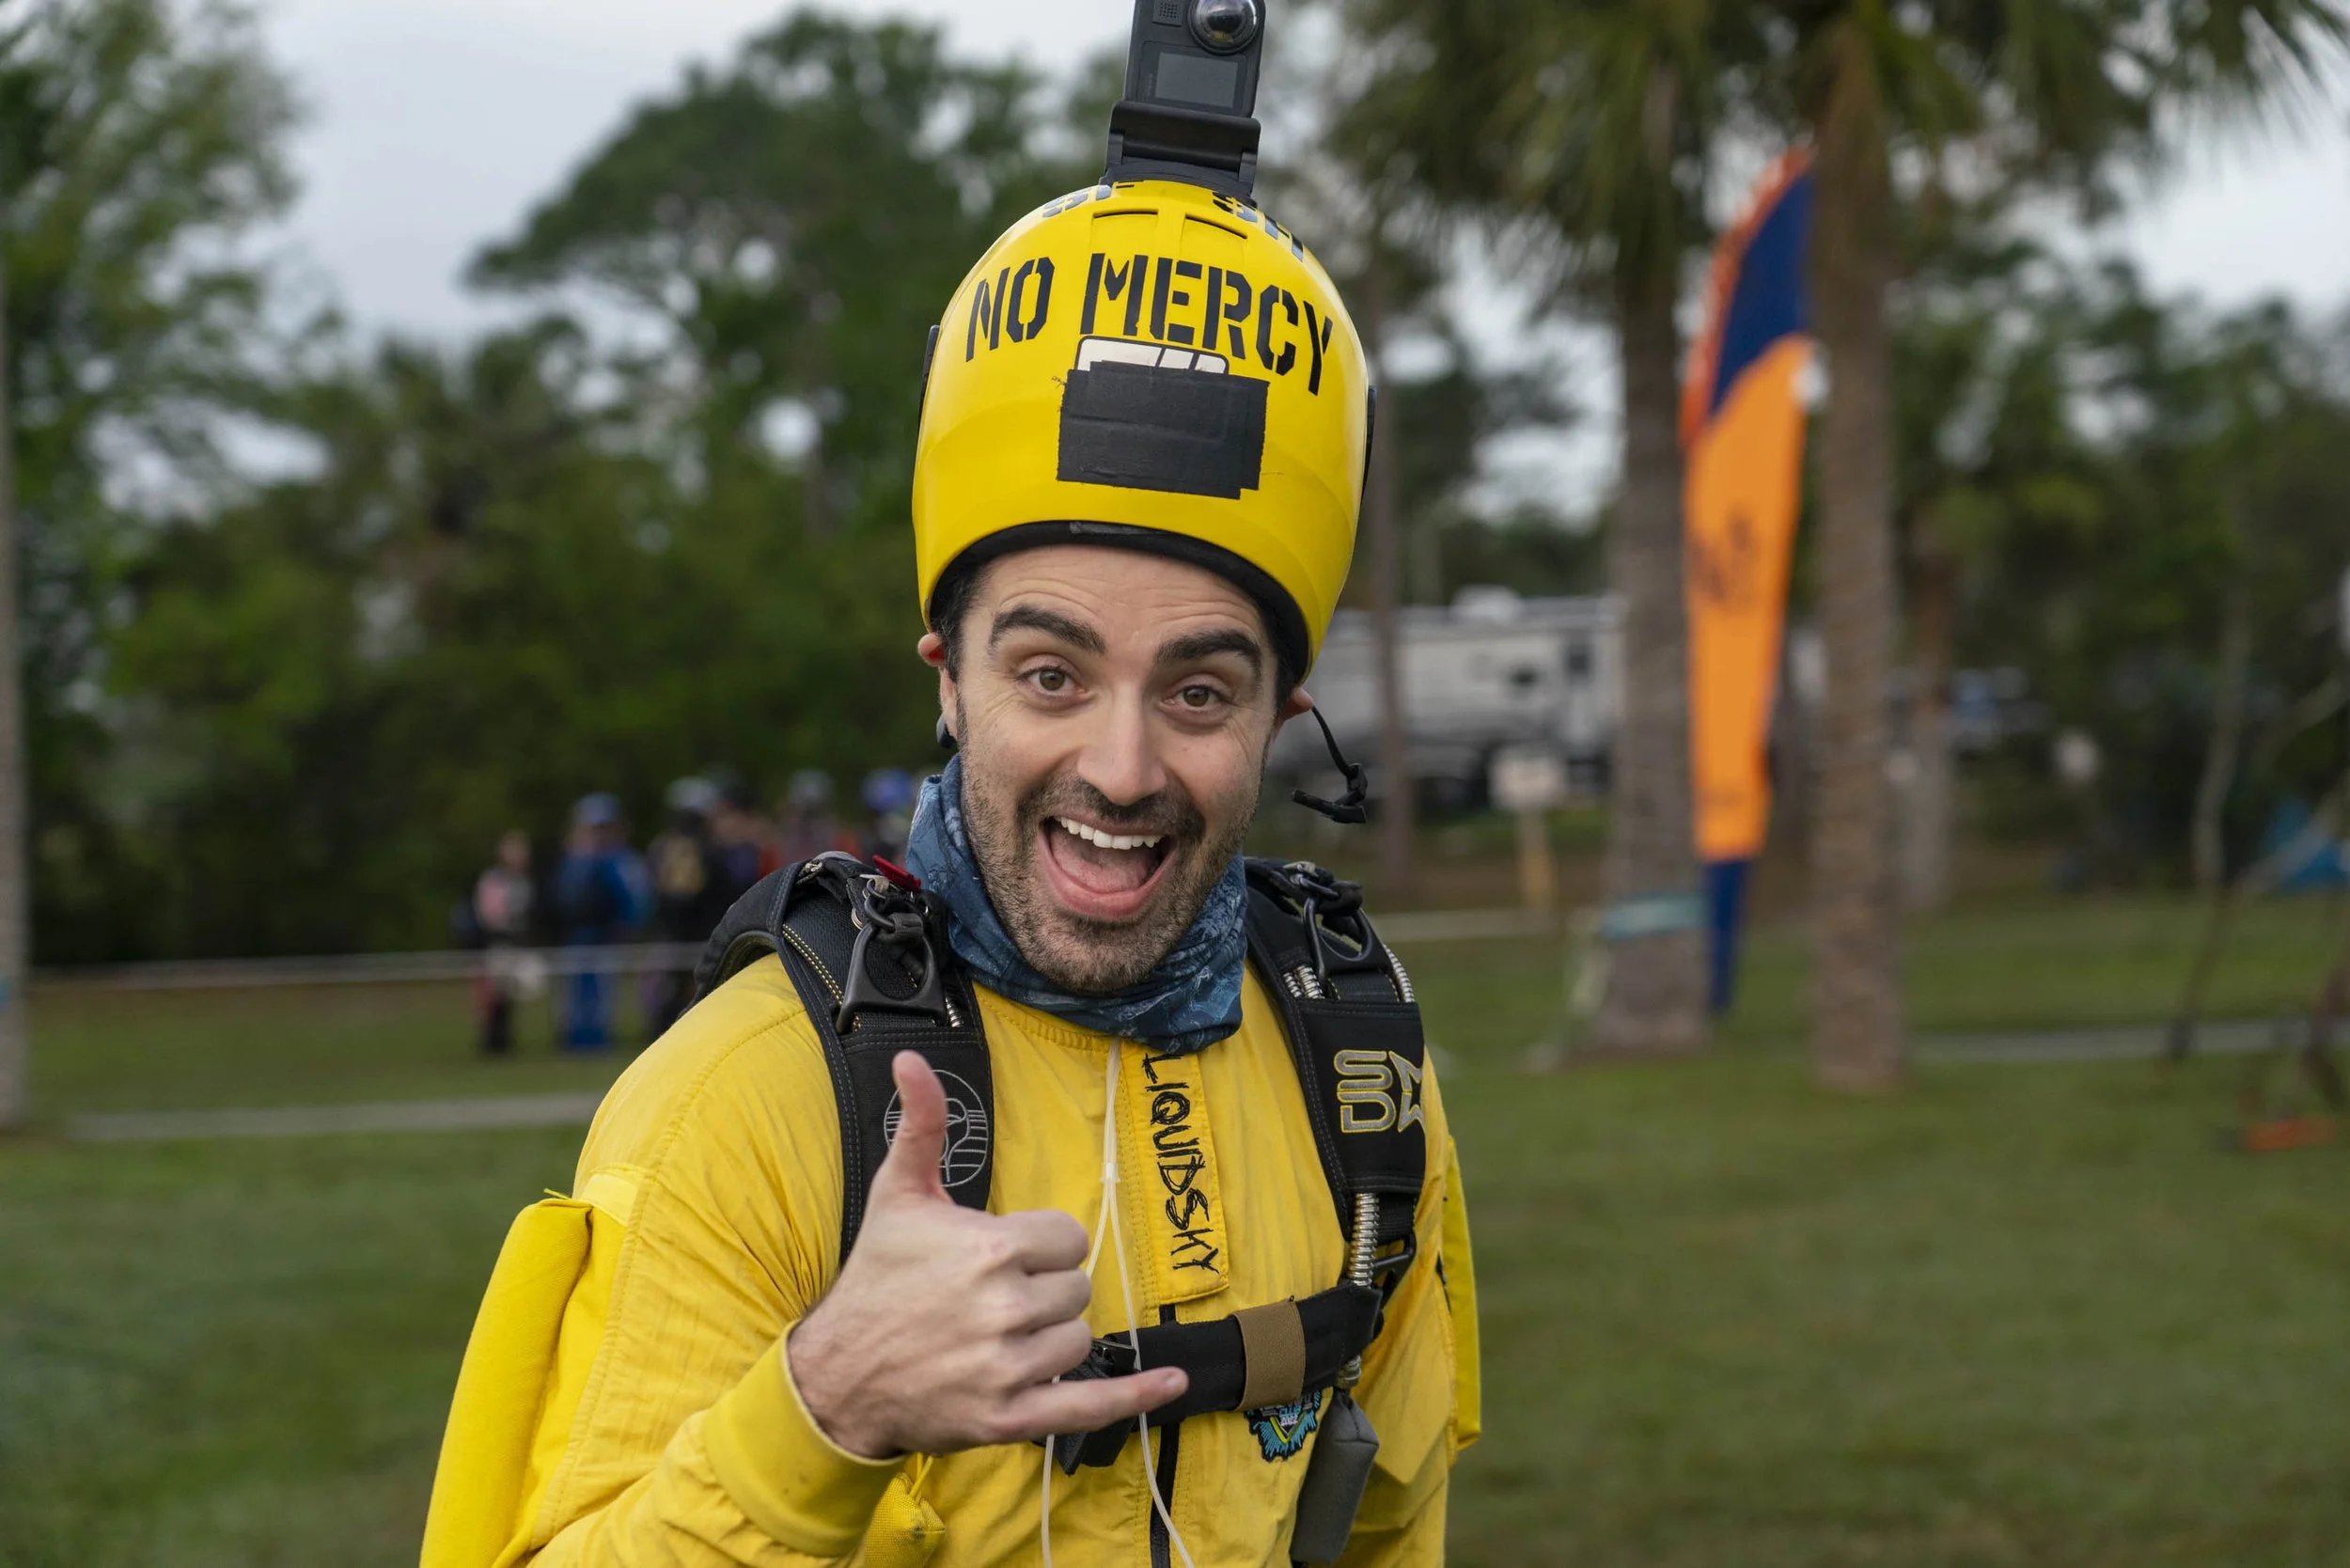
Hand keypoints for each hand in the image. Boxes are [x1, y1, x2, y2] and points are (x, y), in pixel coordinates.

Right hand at [787, 1051, 1185, 1458]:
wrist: (838, 1371)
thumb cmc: (877, 1277)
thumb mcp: (898, 1194)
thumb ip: (920, 1124)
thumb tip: (910, 1059)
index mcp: (991, 1249)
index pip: (1069, 1240)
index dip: (1042, 1246)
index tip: (1005, 1256)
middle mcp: (1006, 1307)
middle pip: (1077, 1290)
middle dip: (1045, 1291)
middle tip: (993, 1298)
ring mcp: (1008, 1367)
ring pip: (1079, 1341)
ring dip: (1052, 1338)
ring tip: (1000, 1336)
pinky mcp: (1009, 1417)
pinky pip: (1088, 1406)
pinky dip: (1134, 1396)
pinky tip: (1171, 1383)